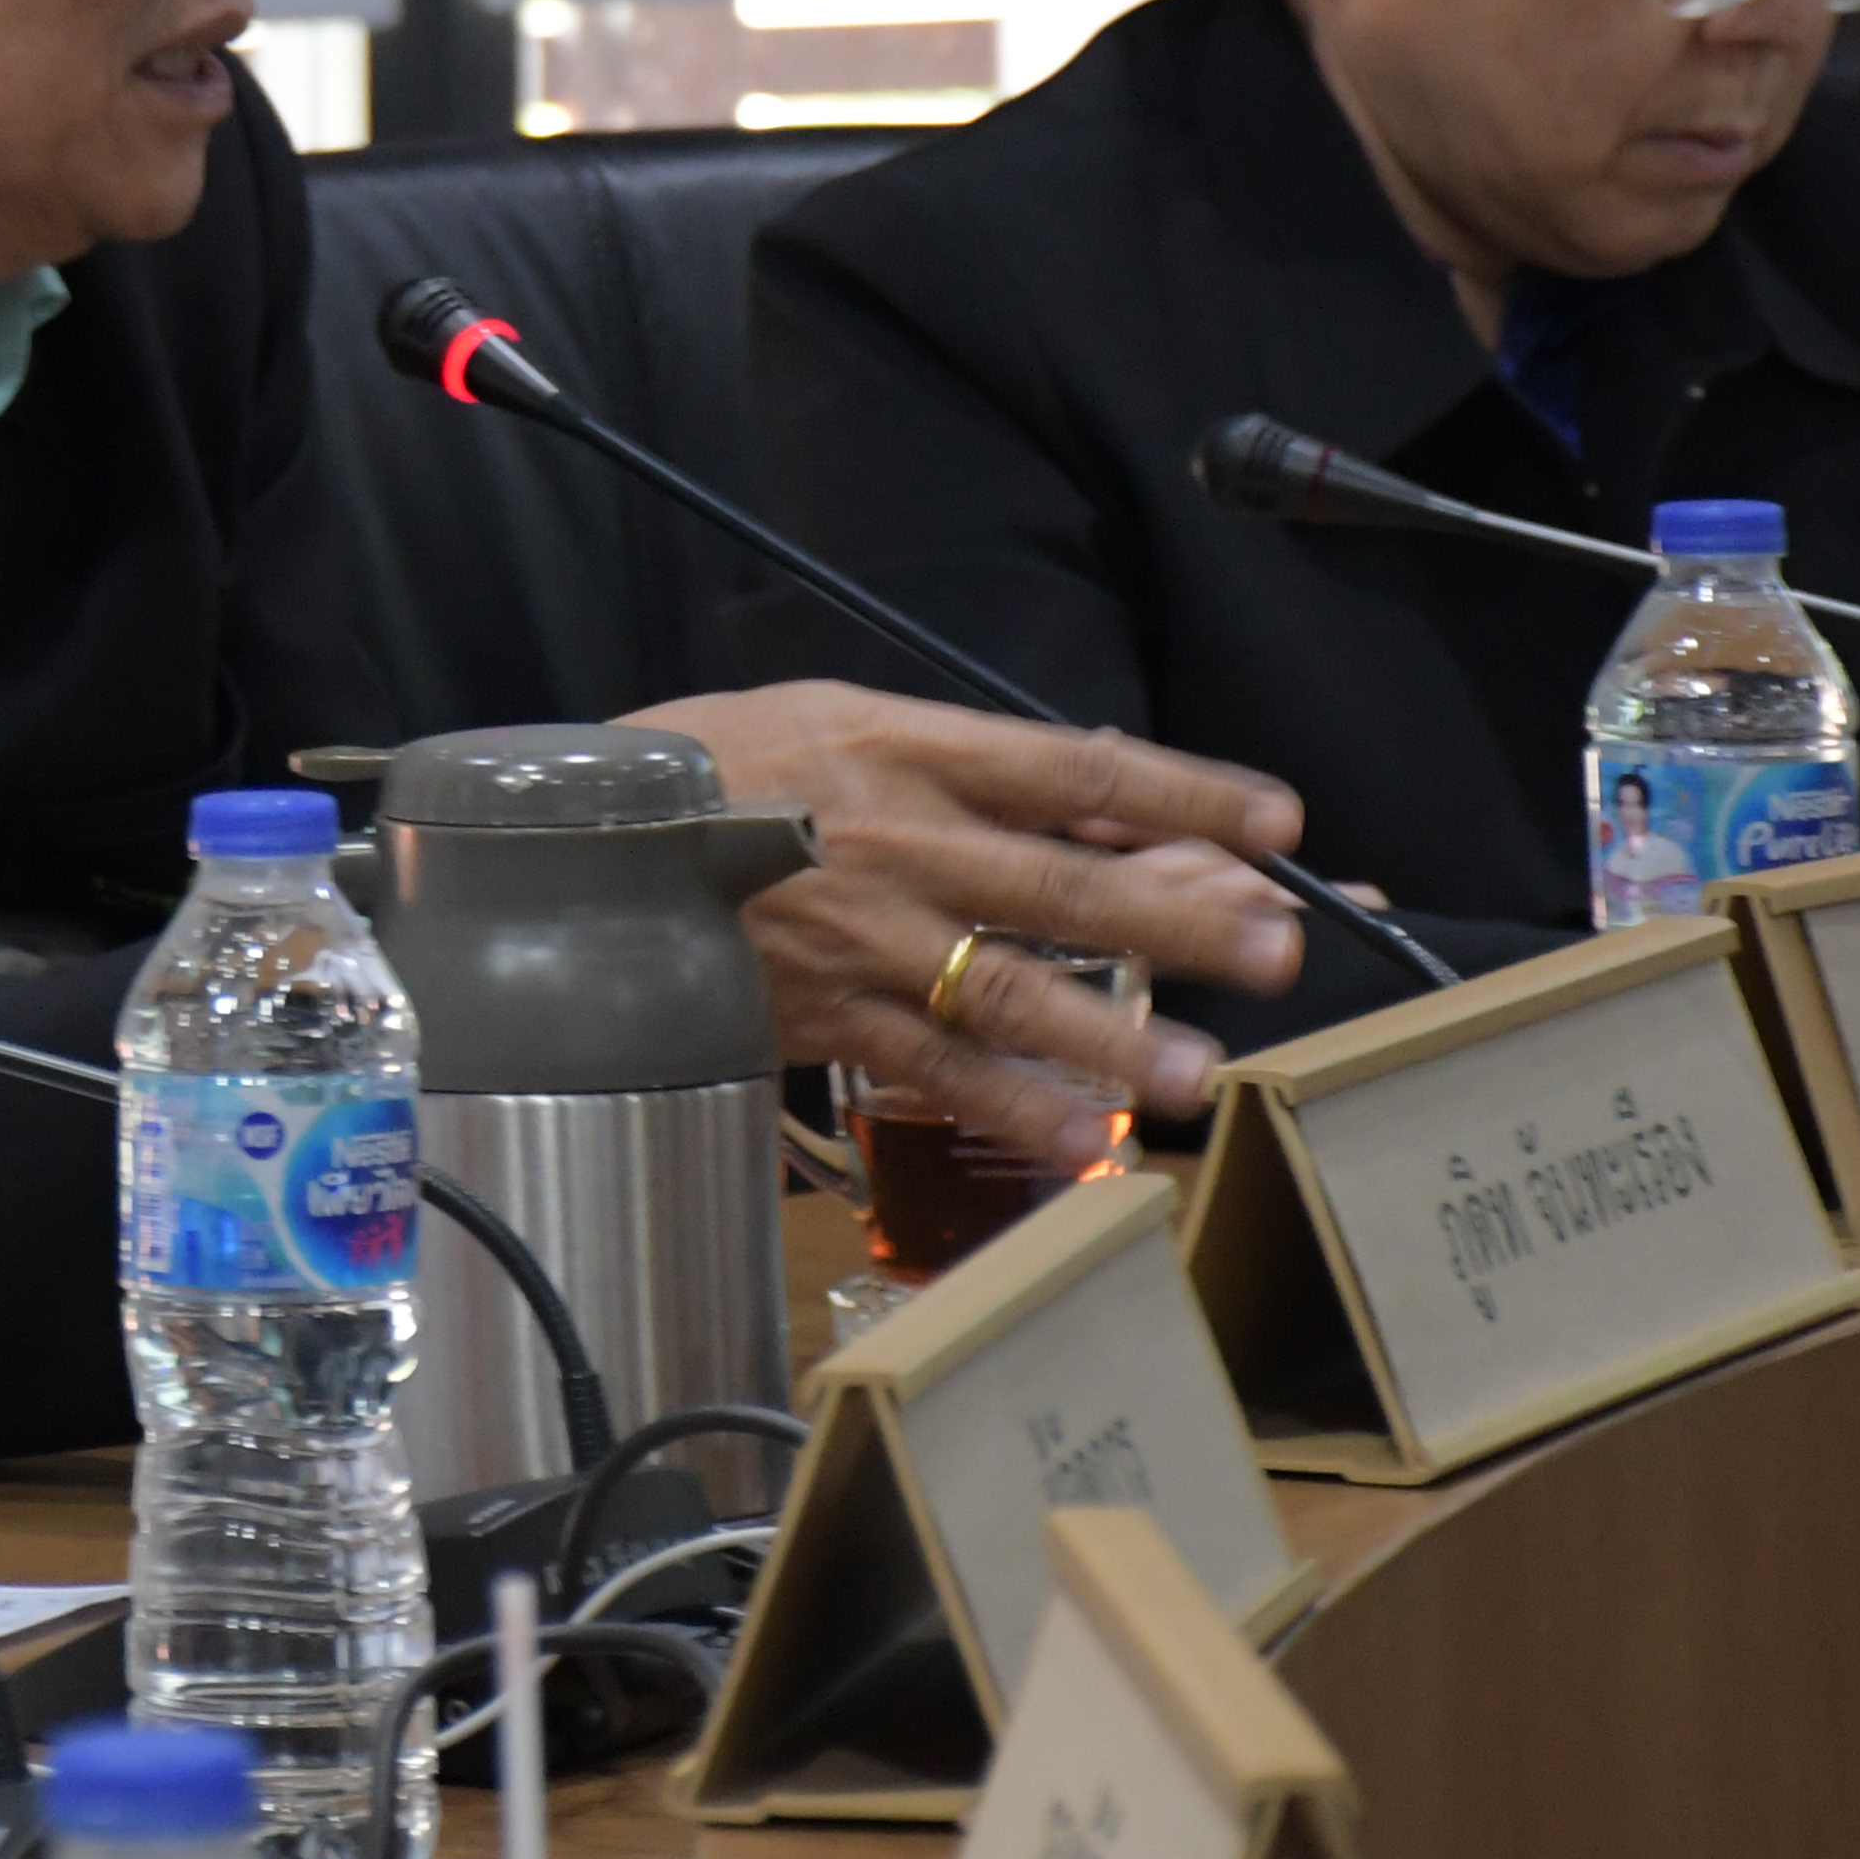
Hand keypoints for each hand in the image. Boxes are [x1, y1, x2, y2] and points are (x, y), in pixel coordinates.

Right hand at [626, 680, 1310, 1164]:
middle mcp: (898, 840)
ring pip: (1007, 989)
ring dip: (1111, 1034)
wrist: (579, 842)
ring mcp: (863, 936)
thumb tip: (1101, 791)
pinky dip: (1009, 1105)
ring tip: (1198, 1071)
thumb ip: (967, 761)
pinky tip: (1081, 1139)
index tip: (1279, 817)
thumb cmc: (719, 766)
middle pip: (1063, 883)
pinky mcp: (825, 1014)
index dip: (1183, 789)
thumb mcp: (840, 719)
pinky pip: (932, 1067)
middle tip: (1279, 946)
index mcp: (906, 748)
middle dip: (1178, 917)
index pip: (1073, 765)